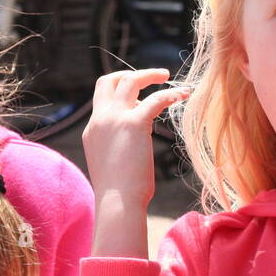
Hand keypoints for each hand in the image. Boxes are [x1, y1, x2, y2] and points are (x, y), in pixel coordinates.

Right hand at [83, 69, 187, 258]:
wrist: (118, 201)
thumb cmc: (118, 193)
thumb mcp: (109, 164)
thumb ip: (115, 149)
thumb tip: (130, 151)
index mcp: (92, 130)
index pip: (102, 99)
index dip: (120, 93)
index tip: (137, 97)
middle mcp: (100, 120)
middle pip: (108, 81)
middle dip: (129, 74)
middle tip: (151, 77)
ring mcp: (115, 119)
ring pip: (129, 80)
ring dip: (148, 74)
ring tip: (167, 77)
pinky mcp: (134, 123)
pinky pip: (155, 98)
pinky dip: (170, 93)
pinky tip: (183, 95)